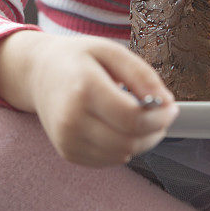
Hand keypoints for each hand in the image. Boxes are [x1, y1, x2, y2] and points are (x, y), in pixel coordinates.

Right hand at [28, 35, 178, 166]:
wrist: (39, 73)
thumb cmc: (77, 59)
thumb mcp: (110, 51)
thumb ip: (141, 75)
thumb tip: (165, 102)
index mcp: (84, 88)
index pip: (131, 118)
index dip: (159, 117)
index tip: (170, 107)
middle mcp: (71, 118)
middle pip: (129, 141)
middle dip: (155, 132)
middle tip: (161, 115)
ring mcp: (67, 139)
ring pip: (121, 155)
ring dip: (141, 141)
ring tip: (139, 118)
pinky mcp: (68, 152)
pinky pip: (109, 159)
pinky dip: (123, 146)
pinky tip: (119, 126)